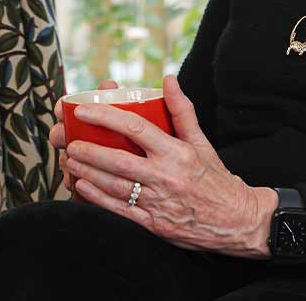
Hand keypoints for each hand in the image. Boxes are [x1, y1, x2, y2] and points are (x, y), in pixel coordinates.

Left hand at [63, 74, 276, 258]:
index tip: (84, 112)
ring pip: (114, 186)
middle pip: (118, 160)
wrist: (236, 220)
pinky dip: (97, 198)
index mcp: (177, 152)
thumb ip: (182, 111)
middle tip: (69, 141)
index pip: (136, 128)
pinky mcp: (154, 224)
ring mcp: (158, 202)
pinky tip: (82, 187)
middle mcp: (166, 176)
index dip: (106, 118)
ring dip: (87, 173)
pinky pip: (120, 211)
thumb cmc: (215, 178)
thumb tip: (168, 79)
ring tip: (69, 162)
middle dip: (88, 150)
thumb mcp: (202, 142)